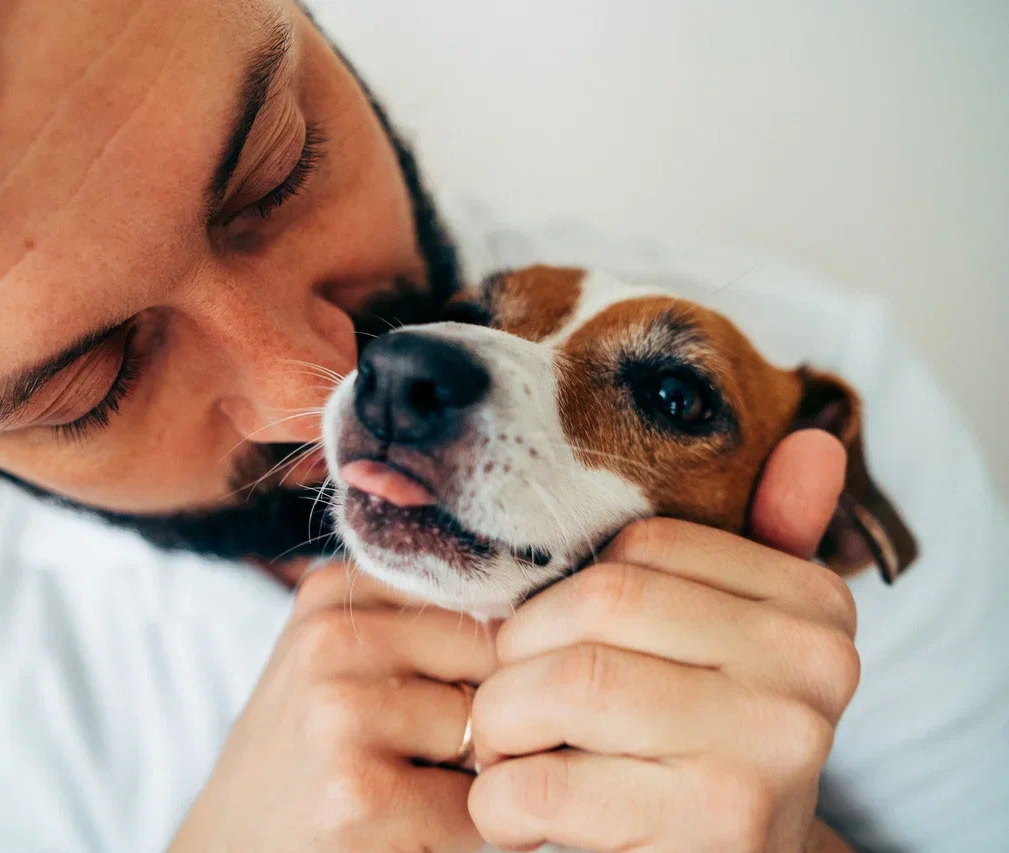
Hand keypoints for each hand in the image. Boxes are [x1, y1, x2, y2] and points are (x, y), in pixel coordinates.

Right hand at [169, 561, 497, 852]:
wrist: (228, 852)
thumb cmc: (308, 757)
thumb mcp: (340, 661)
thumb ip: (420, 620)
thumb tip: (545, 611)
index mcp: (332, 593)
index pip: (477, 594)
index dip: (482, 657)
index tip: (436, 693)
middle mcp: (330, 640)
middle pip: (491, 658)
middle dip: (478, 713)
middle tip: (415, 753)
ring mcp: (342, 716)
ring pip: (489, 730)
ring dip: (472, 776)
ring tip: (403, 789)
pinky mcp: (362, 796)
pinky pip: (479, 804)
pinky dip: (459, 832)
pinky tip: (399, 830)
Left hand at [468, 430, 859, 851]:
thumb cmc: (707, 748)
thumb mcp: (738, 650)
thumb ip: (767, 544)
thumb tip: (811, 440)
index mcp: (814, 606)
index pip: (641, 552)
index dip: (560, 599)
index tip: (545, 648)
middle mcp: (812, 666)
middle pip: (598, 608)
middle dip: (518, 660)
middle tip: (504, 703)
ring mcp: (772, 747)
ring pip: (566, 686)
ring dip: (501, 727)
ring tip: (506, 753)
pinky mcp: (717, 825)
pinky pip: (547, 783)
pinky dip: (499, 801)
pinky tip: (513, 814)